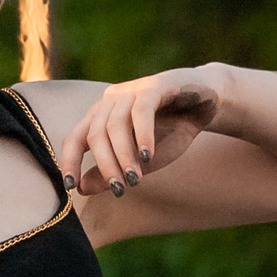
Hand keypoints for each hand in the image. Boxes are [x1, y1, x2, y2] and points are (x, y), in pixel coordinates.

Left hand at [57, 67, 223, 197]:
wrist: (207, 102)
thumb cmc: (172, 130)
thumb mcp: (142, 159)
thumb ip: (114, 170)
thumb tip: (82, 188)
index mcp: (101, 117)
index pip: (75, 139)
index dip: (69, 162)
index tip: (70, 187)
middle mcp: (110, 101)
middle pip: (95, 134)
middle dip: (105, 165)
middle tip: (118, 190)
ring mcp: (130, 90)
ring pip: (116, 124)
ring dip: (124, 155)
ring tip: (134, 179)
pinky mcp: (154, 86)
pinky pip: (141, 111)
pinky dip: (142, 135)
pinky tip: (147, 156)